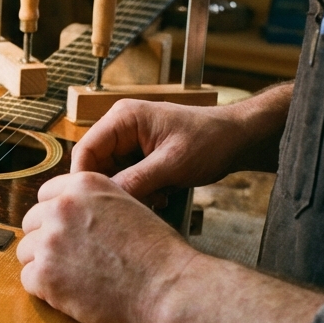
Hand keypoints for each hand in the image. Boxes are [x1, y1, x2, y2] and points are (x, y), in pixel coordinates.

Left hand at [16, 171, 195, 322]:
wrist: (168, 289)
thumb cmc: (157, 253)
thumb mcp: (126, 205)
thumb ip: (92, 203)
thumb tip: (67, 212)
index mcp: (82, 185)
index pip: (46, 195)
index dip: (55, 217)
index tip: (68, 233)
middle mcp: (62, 207)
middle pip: (32, 223)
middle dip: (47, 241)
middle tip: (72, 260)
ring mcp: (50, 241)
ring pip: (26, 251)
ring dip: (44, 265)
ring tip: (75, 278)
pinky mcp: (45, 274)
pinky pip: (28, 279)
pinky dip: (45, 289)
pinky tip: (71, 293)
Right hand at [70, 100, 248, 199]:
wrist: (239, 139)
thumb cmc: (212, 140)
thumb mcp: (173, 163)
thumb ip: (136, 180)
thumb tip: (105, 199)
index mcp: (123, 118)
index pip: (85, 150)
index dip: (84, 179)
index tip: (93, 204)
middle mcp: (121, 127)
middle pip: (96, 165)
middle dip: (113, 188)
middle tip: (136, 203)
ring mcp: (129, 141)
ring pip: (111, 175)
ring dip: (129, 191)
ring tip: (156, 197)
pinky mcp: (139, 155)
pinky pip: (126, 177)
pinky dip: (139, 191)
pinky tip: (160, 194)